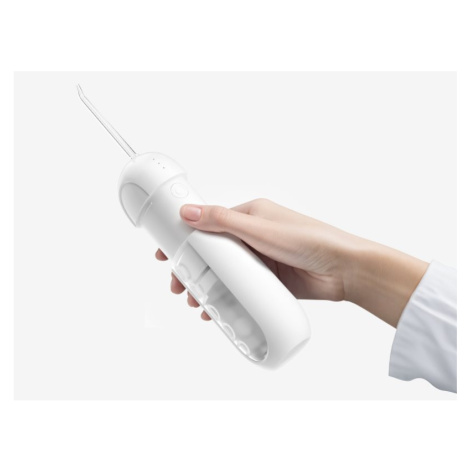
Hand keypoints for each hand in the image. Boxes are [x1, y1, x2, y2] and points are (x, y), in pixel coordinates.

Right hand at [155, 198, 428, 326]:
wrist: (343, 268)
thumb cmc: (308, 239)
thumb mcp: (259, 227)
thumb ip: (222, 220)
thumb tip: (187, 211)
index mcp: (249, 216)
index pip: (208, 225)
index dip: (184, 239)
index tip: (166, 253)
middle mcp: (253, 238)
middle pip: (212, 253)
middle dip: (191, 269)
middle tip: (178, 285)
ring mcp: (260, 261)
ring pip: (225, 274)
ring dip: (206, 286)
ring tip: (195, 301)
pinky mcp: (269, 281)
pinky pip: (241, 289)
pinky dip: (226, 298)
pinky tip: (216, 309)